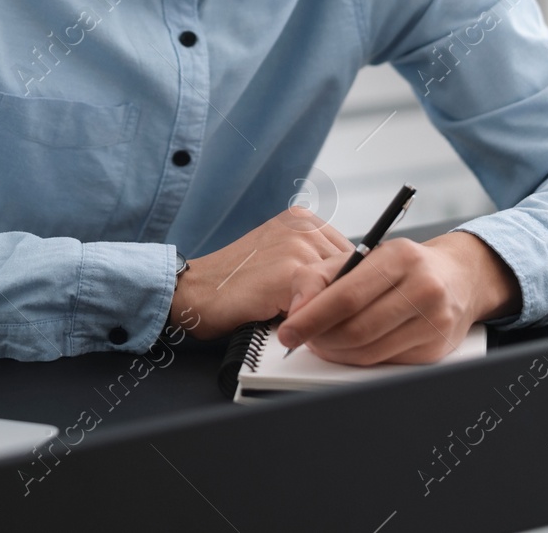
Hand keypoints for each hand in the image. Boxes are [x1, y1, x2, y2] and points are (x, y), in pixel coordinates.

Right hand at [169, 208, 352, 338]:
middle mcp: (303, 225)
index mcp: (302, 219)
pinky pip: (322, 300)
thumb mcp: (280, 260)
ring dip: (329, 310)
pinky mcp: (289, 270)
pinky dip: (315, 318)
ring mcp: (297, 244)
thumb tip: (352, 289)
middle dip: (341, 297)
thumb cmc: (235, 284)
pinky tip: (299, 326)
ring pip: (340, 286)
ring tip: (309, 323)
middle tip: (325, 319)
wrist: (195, 291)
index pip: (351, 255)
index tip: (339, 304)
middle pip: (351, 269)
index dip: (346, 284)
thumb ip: (313, 265)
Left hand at [274, 231, 520, 365]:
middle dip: (321, 339)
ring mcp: (434, 320)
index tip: (288, 332)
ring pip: (368, 351)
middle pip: (356, 329)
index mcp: (399, 257)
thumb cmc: (401, 266)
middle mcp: (422, 288)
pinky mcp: (437, 347)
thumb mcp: (362, 256)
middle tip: (302, 338)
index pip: (346, 296)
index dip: (312, 318)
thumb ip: (320, 276)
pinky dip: (358, 359)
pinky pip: (385, 363)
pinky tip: (350, 347)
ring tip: (322, 341)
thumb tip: (297, 311)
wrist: (457, 277)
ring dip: (336, 352)